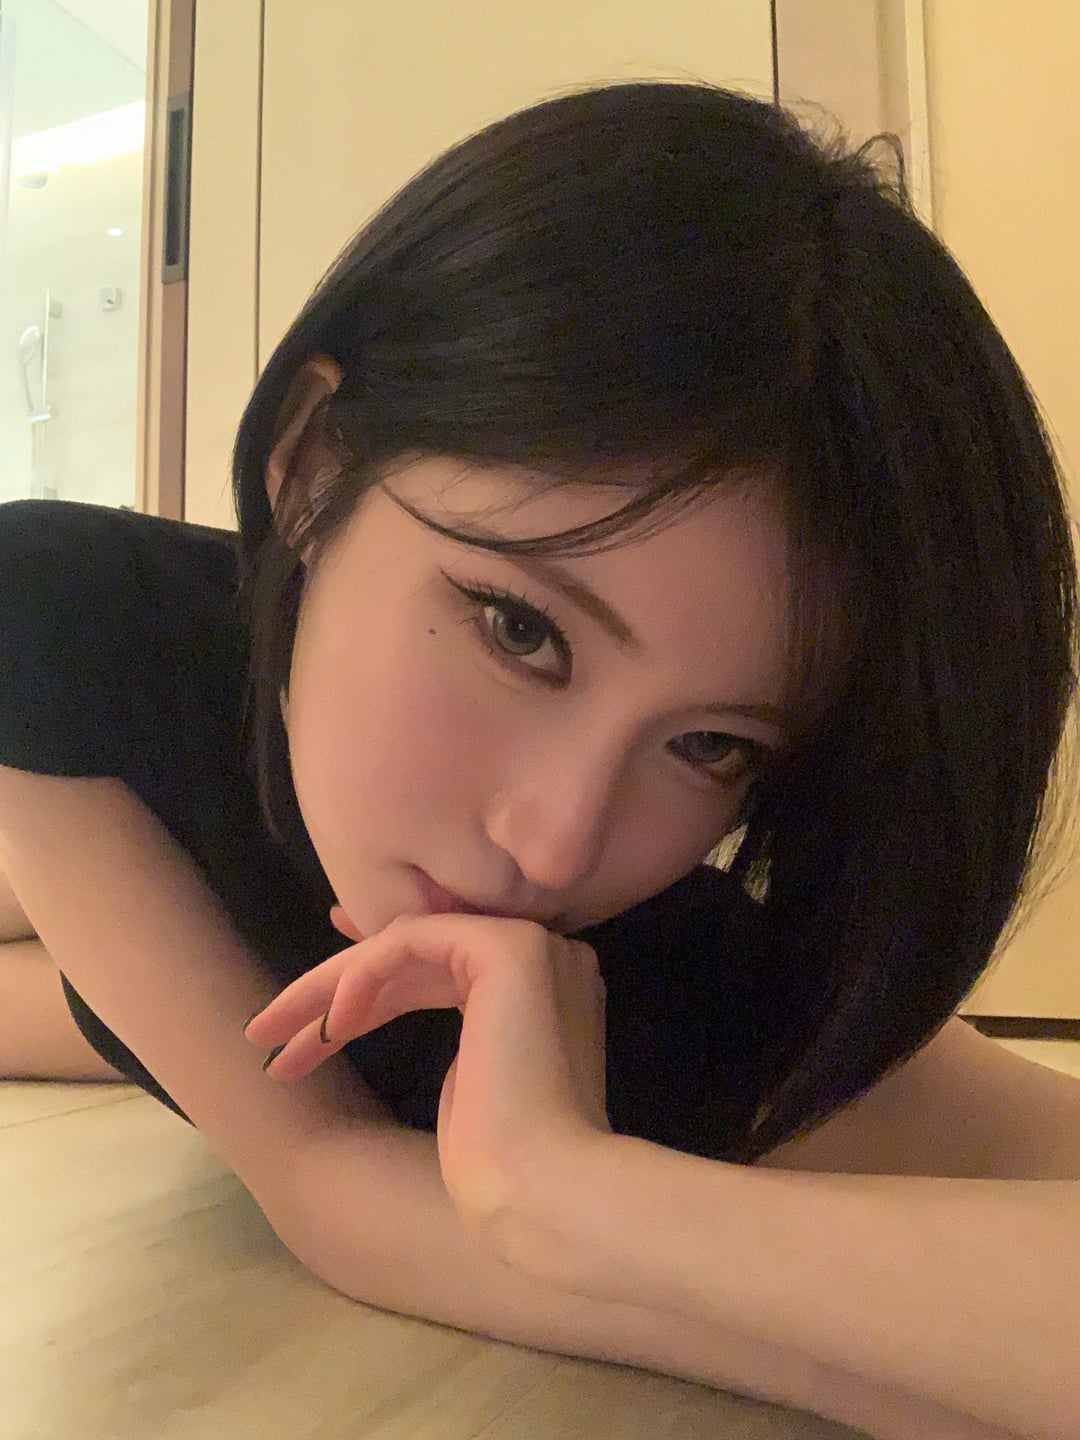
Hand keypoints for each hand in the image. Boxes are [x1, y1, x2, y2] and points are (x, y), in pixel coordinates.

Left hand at [243, 905, 611, 1244]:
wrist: (542, 1190)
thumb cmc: (502, 1161)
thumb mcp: (465, 1082)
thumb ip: (456, 1035)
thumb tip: (403, 1007)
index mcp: (545, 990)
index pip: (439, 968)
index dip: (368, 979)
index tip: (309, 1003)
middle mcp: (548, 956)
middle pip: (415, 958)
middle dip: (332, 992)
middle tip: (266, 1030)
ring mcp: (533, 945)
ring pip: (405, 942)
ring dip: (329, 985)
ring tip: (268, 1035)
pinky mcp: (509, 948)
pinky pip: (412, 939)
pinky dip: (362, 974)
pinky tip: (332, 1023)